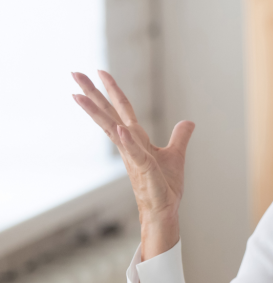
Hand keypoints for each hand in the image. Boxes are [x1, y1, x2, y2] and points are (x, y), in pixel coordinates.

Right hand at [72, 70, 194, 257]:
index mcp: (136, 139)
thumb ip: (180, 137)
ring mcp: (133, 157)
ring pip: (112, 130)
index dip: (111, 90)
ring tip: (79, 95)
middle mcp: (129, 145)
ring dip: (97, 113)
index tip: (98, 71)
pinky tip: (121, 128)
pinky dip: (128, 141)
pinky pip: (136, 153)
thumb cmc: (164, 186)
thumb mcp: (175, 155)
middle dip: (92, 93)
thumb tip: (188, 122)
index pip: (121, 109)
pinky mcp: (145, 170)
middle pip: (108, 114)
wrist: (164, 210)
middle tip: (74, 73)